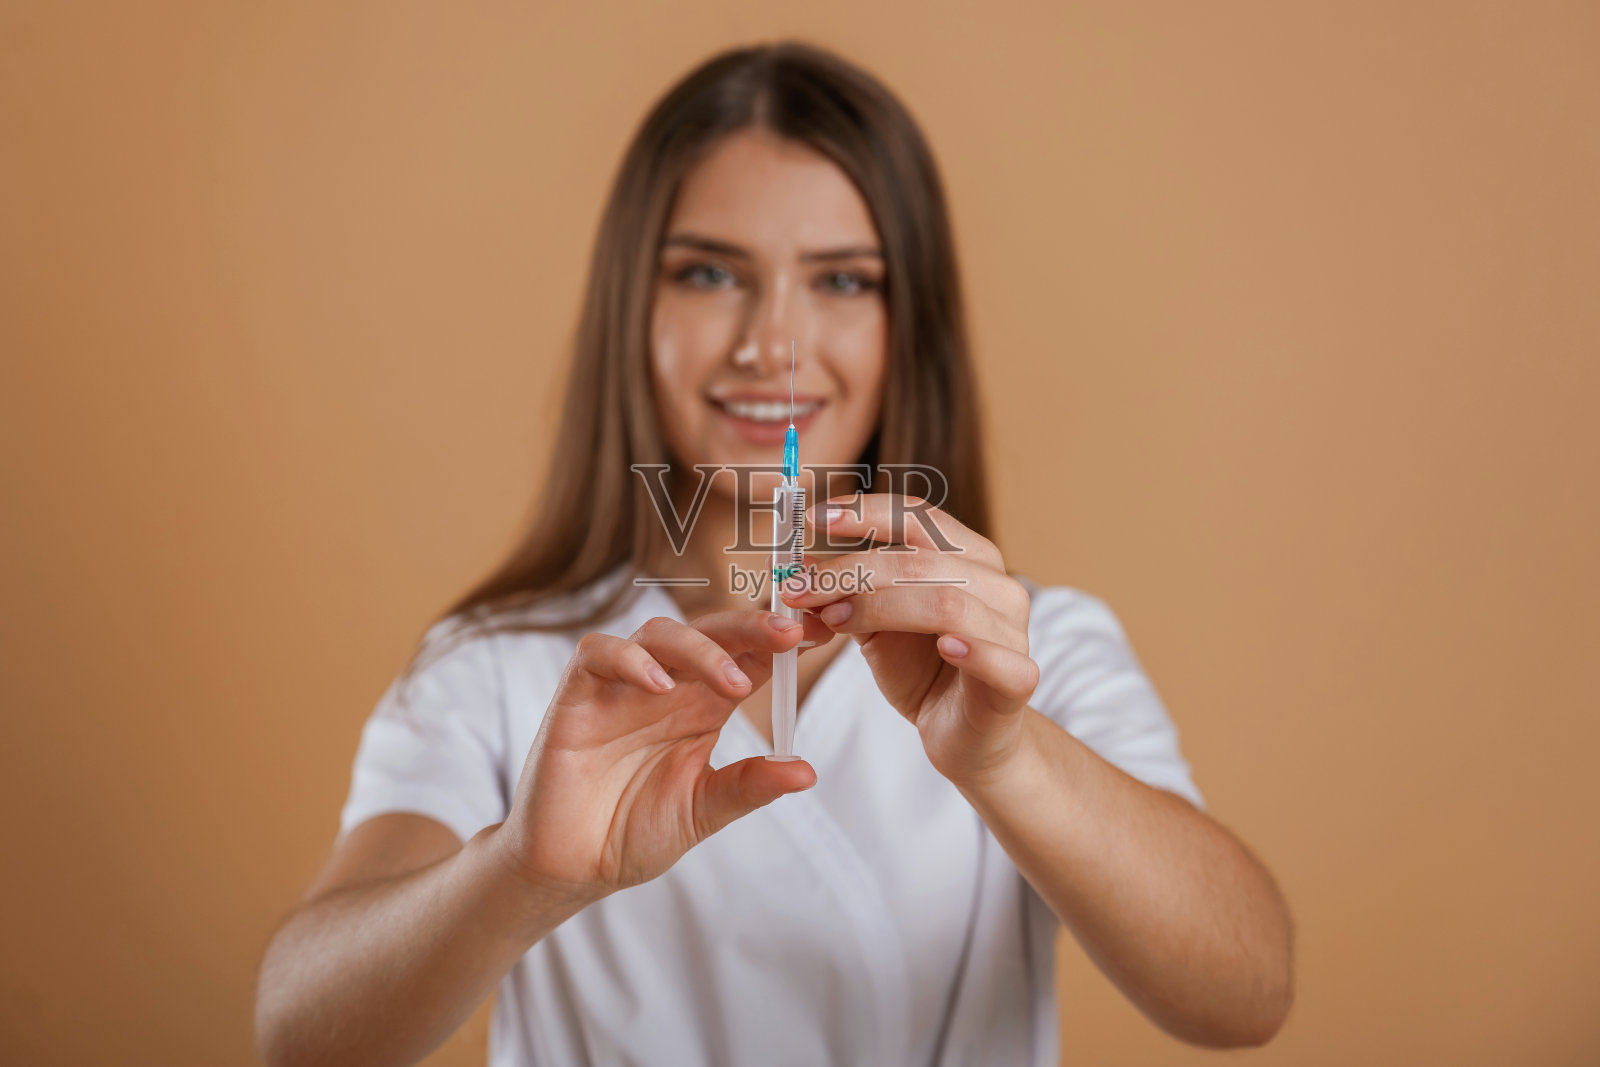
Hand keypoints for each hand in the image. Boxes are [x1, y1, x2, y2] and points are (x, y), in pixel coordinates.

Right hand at [493, 609, 834, 898]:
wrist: (572, 866)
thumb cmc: (632, 832)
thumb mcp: (703, 810)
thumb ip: (748, 786)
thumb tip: (806, 772)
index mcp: (702, 706)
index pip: (747, 656)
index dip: (781, 641)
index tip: (824, 634)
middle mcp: (667, 686)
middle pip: (710, 632)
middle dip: (751, 627)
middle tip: (790, 634)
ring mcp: (621, 686)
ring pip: (660, 633)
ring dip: (700, 649)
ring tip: (732, 684)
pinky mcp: (577, 695)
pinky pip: (598, 654)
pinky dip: (629, 659)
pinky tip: (658, 685)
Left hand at [781, 493, 1038, 788]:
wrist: (964, 736)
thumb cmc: (924, 671)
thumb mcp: (875, 625)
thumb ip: (846, 595)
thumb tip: (796, 571)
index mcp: (968, 557)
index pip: (918, 518)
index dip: (865, 512)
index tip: (813, 519)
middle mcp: (997, 584)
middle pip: (920, 560)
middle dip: (851, 571)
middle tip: (799, 589)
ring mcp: (1012, 631)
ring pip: (947, 604)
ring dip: (882, 608)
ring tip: (834, 619)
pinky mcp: (1019, 680)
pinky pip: (1001, 660)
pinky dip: (973, 650)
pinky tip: (944, 646)